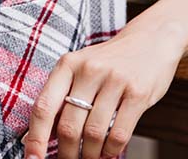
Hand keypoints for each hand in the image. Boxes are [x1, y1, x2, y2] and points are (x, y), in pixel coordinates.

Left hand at [23, 25, 182, 158]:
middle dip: (67, 153)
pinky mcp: (138, 93)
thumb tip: (40, 136)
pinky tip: (108, 151)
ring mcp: (115, 80)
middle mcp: (89, 69)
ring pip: (94, 134)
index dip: (36, 138)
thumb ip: (62, 97)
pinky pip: (119, 134)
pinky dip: (111, 151)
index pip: (44, 107)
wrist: (151, 40)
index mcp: (68, 64)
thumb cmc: (109, 62)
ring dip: (90, 155)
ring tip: (90, 157)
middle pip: (68, 126)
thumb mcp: (80, 69)